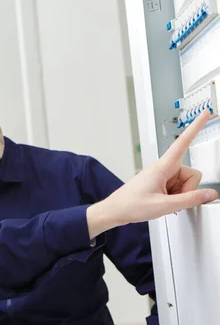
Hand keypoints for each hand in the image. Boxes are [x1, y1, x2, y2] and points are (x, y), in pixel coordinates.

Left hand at [87, 109, 217, 237]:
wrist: (115, 211)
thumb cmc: (131, 205)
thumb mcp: (164, 206)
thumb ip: (190, 199)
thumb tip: (210, 194)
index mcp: (162, 167)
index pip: (183, 143)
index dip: (195, 127)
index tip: (205, 113)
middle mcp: (162, 168)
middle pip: (191, 174)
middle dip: (187, 190)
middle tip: (171, 200)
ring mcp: (161, 175)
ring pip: (185, 182)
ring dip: (180, 195)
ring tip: (163, 201)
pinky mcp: (160, 182)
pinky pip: (177, 188)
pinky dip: (175, 196)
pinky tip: (163, 202)